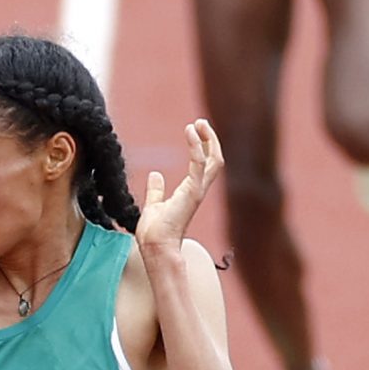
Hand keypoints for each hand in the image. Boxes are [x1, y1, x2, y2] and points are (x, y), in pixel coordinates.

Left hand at [135, 120, 225, 256]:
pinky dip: (196, 146)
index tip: (194, 130)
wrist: (155, 247)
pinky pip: (199, 164)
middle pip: (215, 160)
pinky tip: (190, 132)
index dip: (203, 146)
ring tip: (198, 123)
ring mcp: (197, 191)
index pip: (205, 164)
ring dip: (208, 139)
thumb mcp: (153, 205)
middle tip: (201, 122)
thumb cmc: (154, 232)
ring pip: (213, 160)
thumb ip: (156, 190)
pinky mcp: (192, 192)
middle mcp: (198, 189)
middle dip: (210, 140)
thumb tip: (155, 174)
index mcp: (191, 191)